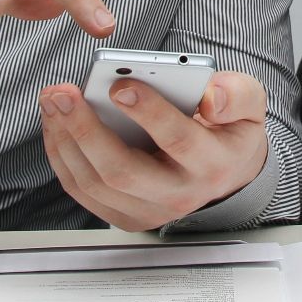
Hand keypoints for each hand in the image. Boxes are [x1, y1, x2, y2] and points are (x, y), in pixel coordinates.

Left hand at [39, 70, 268, 230]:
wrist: (225, 171)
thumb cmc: (228, 129)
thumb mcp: (249, 104)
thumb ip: (236, 95)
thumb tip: (209, 98)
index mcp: (212, 163)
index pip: (177, 140)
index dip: (148, 112)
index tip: (120, 85)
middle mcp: (179, 195)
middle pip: (122, 171)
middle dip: (86, 129)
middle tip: (62, 92)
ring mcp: (149, 212)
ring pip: (95, 183)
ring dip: (65, 140)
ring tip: (52, 100)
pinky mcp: (125, 216)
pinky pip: (83, 190)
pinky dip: (62, 155)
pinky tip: (55, 122)